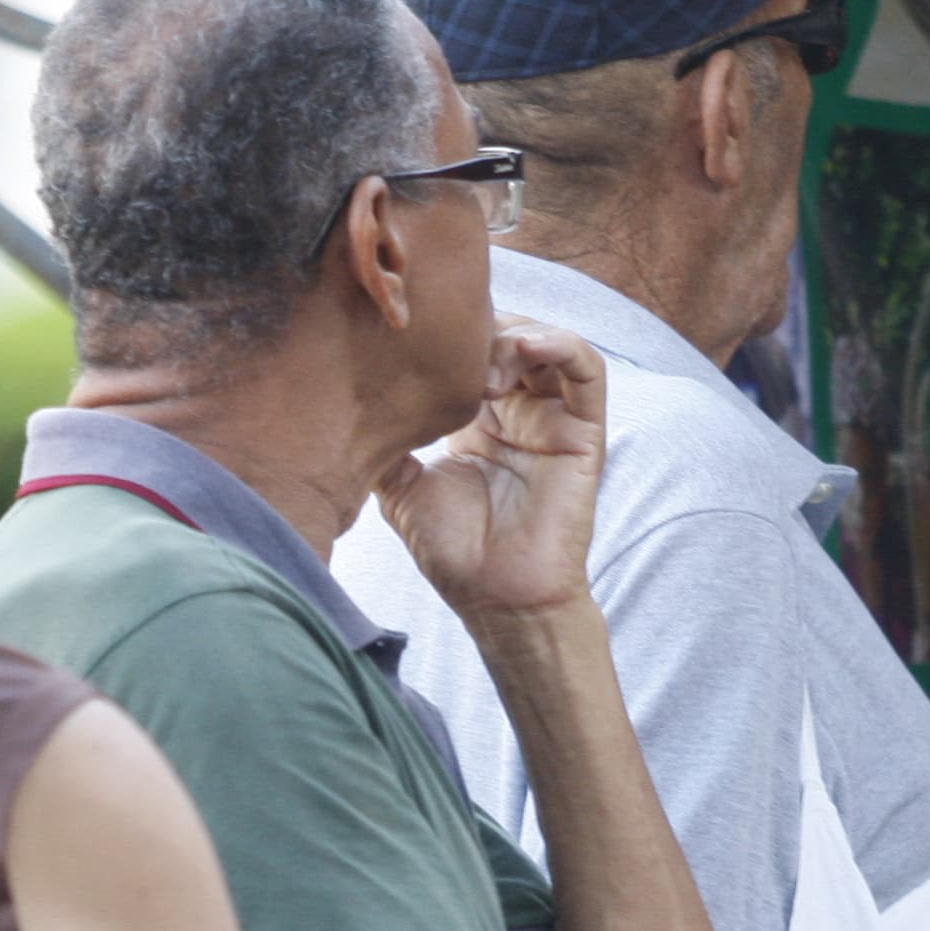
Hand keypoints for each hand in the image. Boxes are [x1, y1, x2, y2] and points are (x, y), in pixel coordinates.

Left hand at [373, 320, 608, 623]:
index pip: (472, 352)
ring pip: (547, 343)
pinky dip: (561, 344)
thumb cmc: (456, 554)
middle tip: (450, 352)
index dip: (450, 336)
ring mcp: (554, 419)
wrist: (498, 600)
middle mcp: (519, 413)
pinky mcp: (584, 431)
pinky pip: (588, 370)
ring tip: (485, 366)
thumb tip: (342, 411)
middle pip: (507, 337)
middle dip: (480, 331)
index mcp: (478, 421)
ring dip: (516, 336)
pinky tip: (525, 348)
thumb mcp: (401, 490)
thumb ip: (385, 445)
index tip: (416, 339)